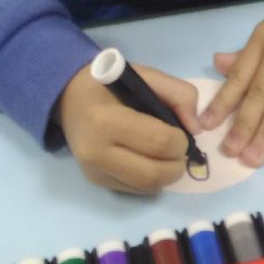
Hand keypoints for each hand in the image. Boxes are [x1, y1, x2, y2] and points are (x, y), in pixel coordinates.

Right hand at [59, 60, 199, 192]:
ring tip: (169, 156)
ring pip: (146, 187)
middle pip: (153, 173)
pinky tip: (151, 161)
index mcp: (106, 120)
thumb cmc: (109, 82)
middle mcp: (96, 152)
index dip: (181, 141)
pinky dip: (152, 180)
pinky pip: (135, 189)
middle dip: (178, 164)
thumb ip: (178, 93)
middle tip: (181, 150)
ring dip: (167, 175)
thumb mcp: (145, 74)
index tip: (182, 132)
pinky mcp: (95, 182)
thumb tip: (195, 128)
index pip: (158, 142)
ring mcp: (94, 171)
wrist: (68, 96)